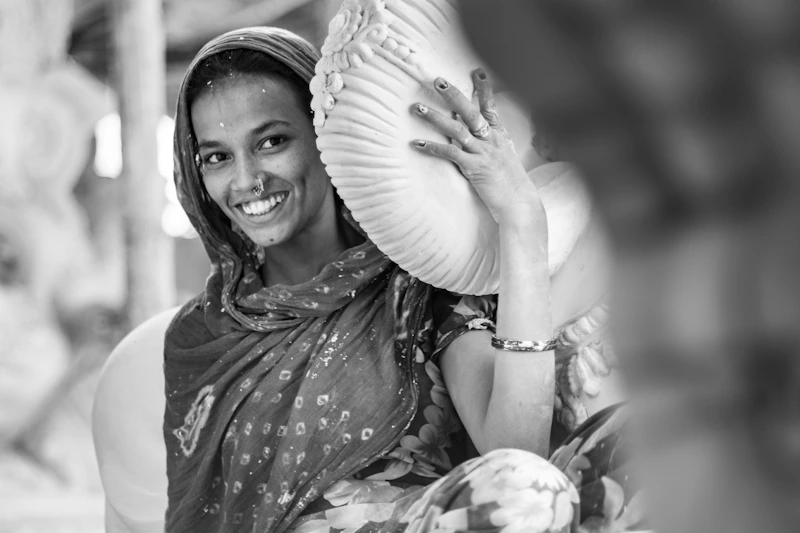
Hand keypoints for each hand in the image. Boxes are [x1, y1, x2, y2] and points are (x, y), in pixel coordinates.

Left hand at [411, 70, 544, 227]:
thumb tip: (478, 135)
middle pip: (470, 112)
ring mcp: (483, 153)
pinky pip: (450, 154)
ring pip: (456, 129)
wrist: (520, 204)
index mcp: (500, 137)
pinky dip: (433, 148)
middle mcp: (491, 141)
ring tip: (417, 108)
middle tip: (437, 81)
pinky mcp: (474, 168)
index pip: (491, 107)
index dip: (483, 89)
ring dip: (434, 117)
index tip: (476, 71)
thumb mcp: (505, 159)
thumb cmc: (511, 185)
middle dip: (453, 94)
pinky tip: (417, 144)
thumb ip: (492, 145)